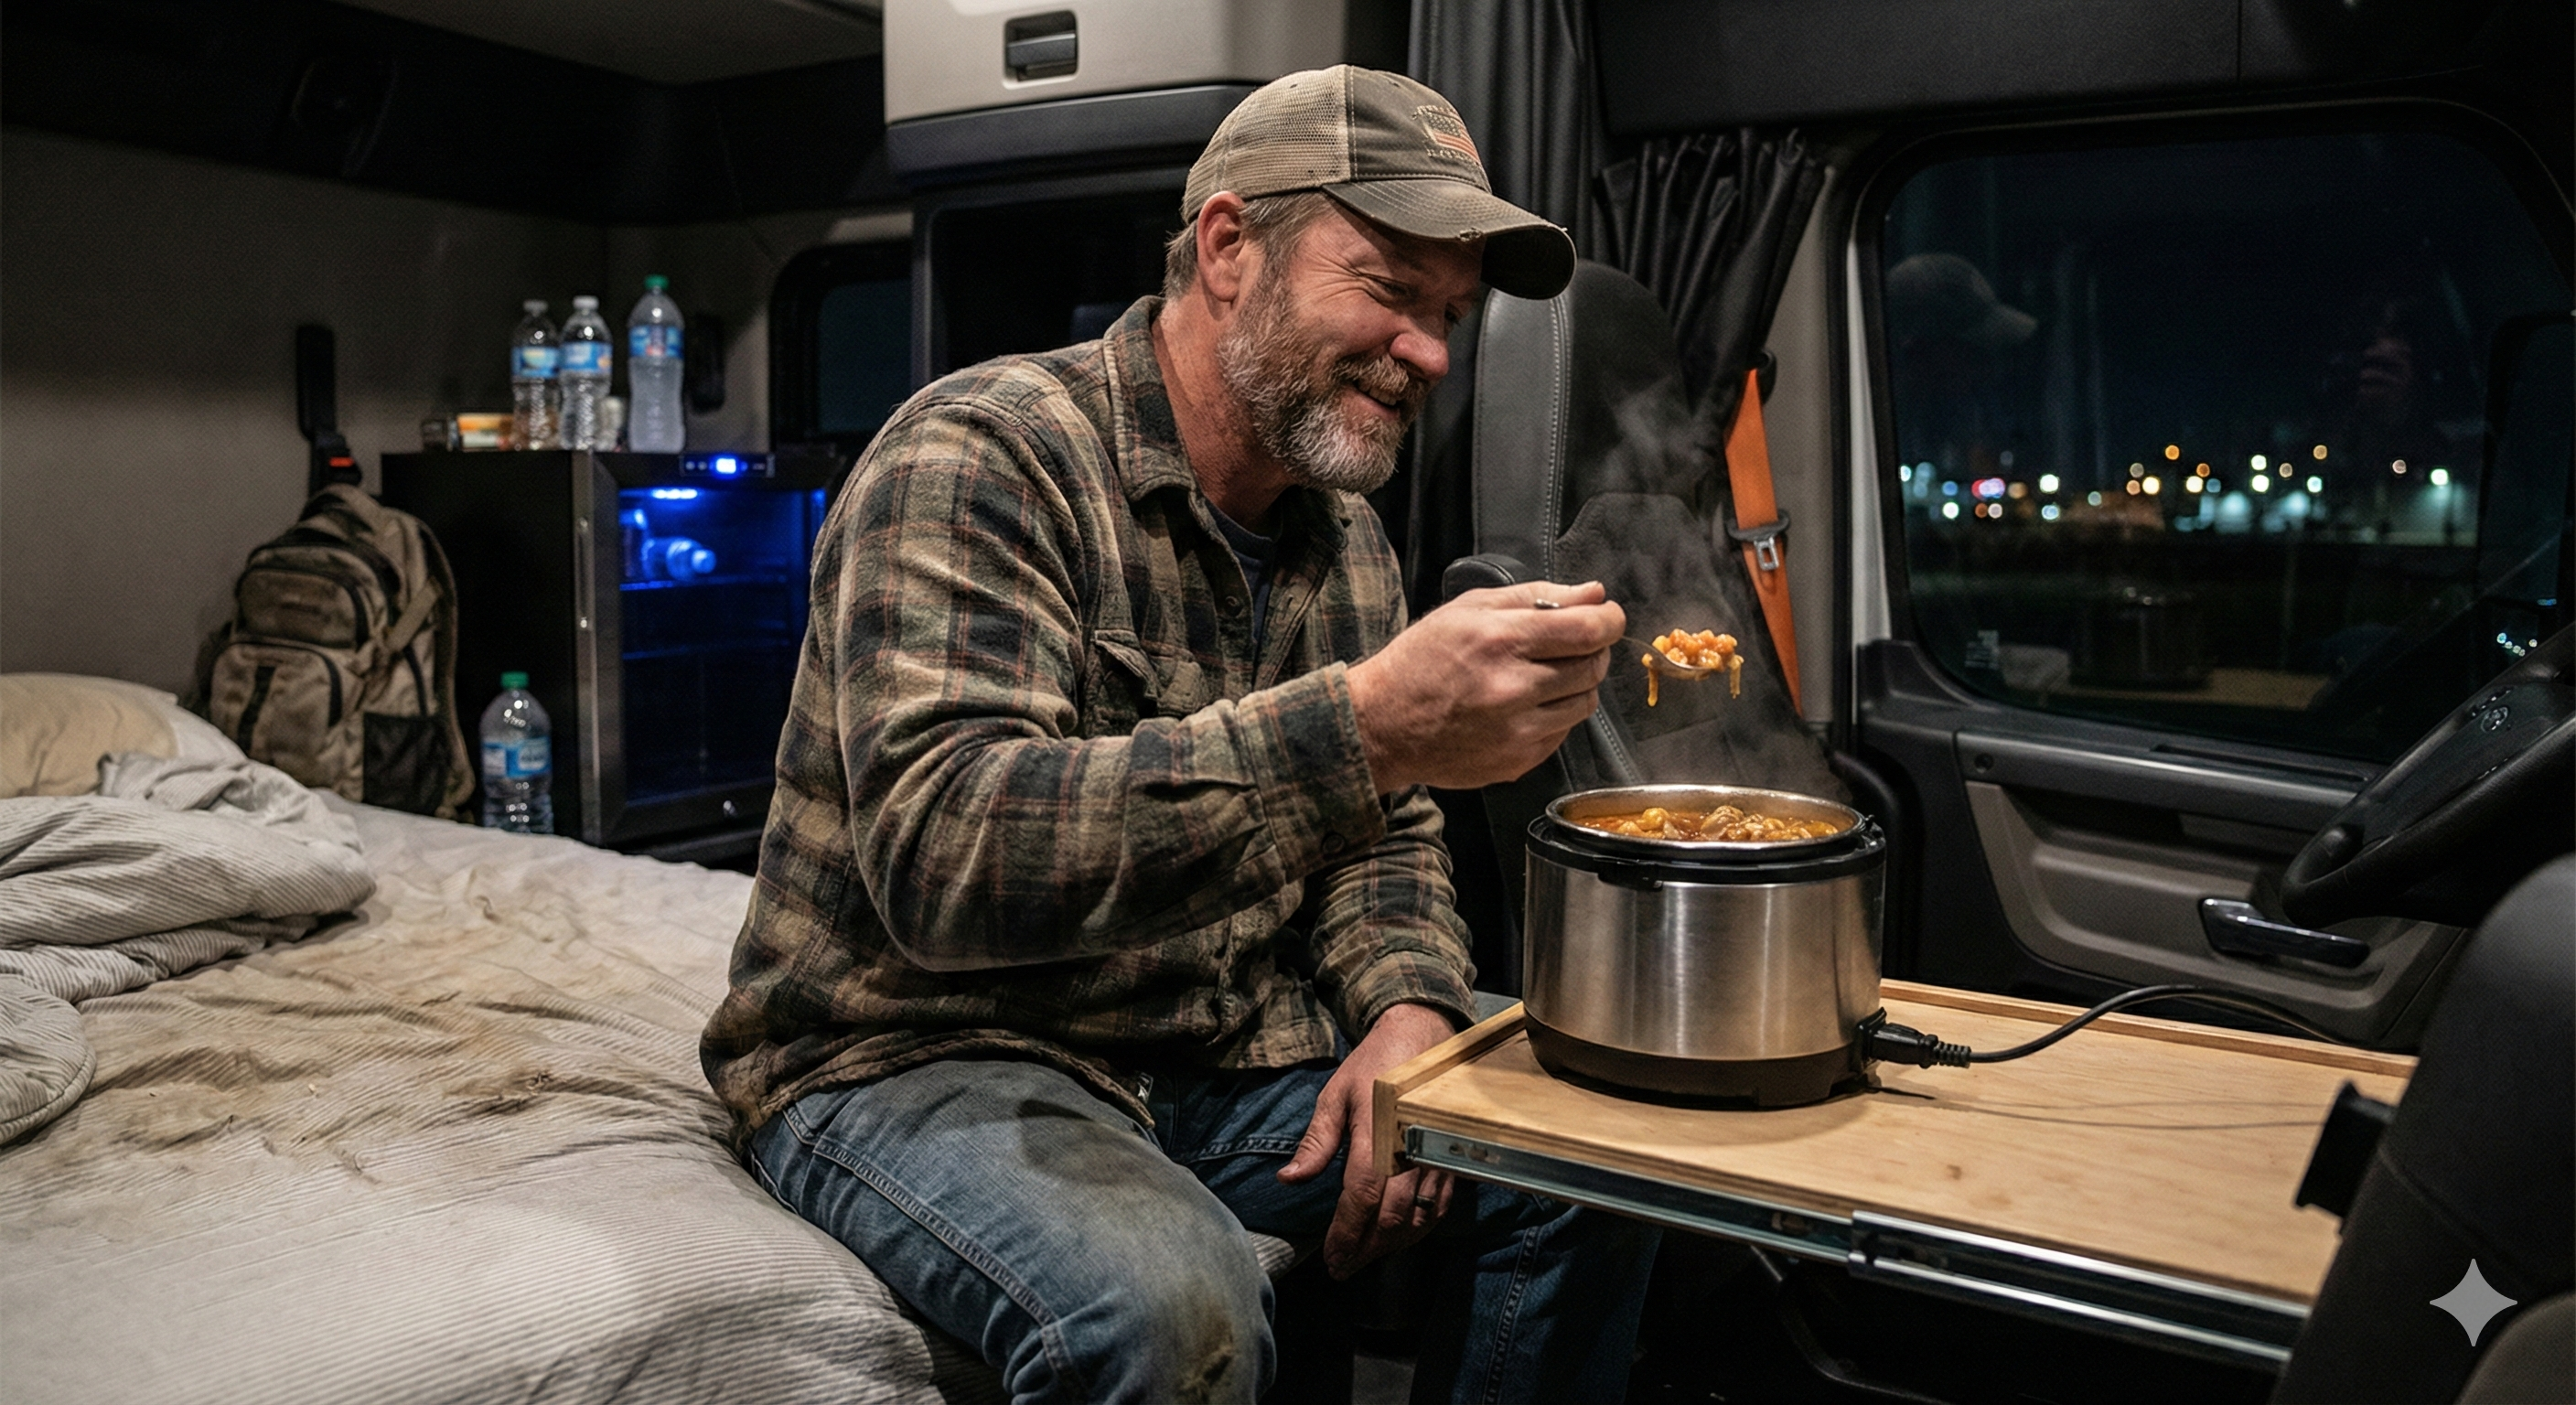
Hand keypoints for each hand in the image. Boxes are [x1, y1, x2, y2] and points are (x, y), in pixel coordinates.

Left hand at [1275, 1002, 1460, 1279]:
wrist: (1422, 1037)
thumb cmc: (1374, 1066)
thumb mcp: (1336, 1095)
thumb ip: (1316, 1141)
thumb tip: (1288, 1179)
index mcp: (1378, 1132)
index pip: (1362, 1196)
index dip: (1346, 1233)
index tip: (1332, 1258)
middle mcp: (1412, 1149)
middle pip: (1392, 1216)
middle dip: (1366, 1249)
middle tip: (1344, 1267)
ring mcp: (1435, 1155)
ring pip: (1419, 1218)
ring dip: (1391, 1245)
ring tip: (1366, 1257)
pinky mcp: (1451, 1158)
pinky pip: (1439, 1206)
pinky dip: (1419, 1230)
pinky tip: (1399, 1239)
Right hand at [1347, 581, 1625, 792]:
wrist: (1382, 725)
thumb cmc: (1422, 660)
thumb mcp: (1469, 610)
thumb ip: (1536, 597)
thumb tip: (1593, 594)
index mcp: (1500, 642)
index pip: (1587, 630)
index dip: (1609, 619)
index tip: (1608, 616)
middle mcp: (1512, 690)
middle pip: (1592, 667)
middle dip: (1593, 650)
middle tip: (1574, 643)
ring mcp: (1516, 733)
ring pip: (1584, 704)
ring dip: (1578, 685)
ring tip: (1546, 675)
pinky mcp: (1517, 762)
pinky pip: (1562, 734)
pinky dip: (1556, 716)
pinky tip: (1526, 706)